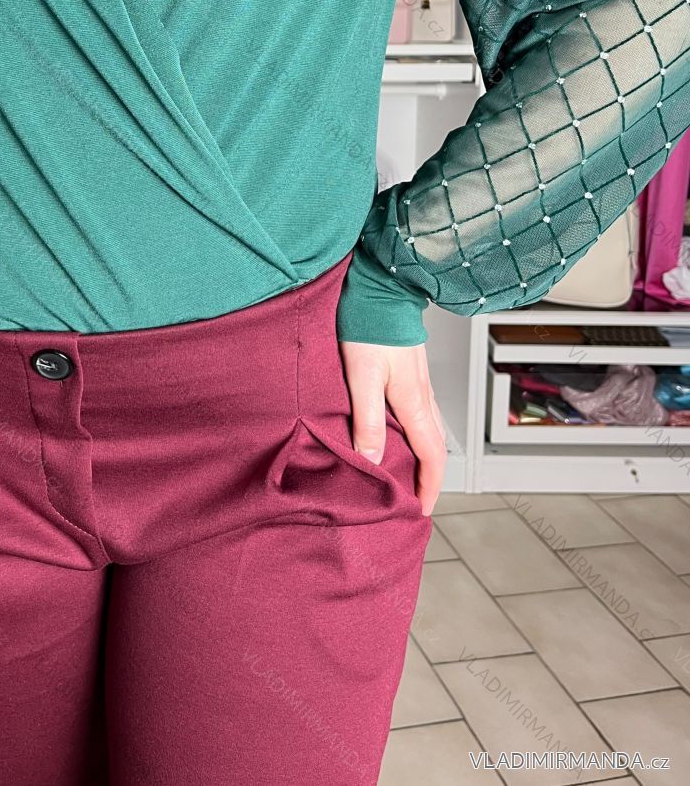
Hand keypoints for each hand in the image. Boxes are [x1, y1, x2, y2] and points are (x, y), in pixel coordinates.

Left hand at [338, 340, 446, 515]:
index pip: (430, 455)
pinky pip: (420, 411)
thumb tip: (371, 459)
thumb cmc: (370, 326)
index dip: (428, 485)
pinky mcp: (410, 370)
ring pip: (429, 428)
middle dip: (429, 476)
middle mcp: (422, 394)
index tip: (422, 509)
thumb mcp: (361, 375)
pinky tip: (397, 430)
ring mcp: (419, 381)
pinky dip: (416, 431)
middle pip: (434, 445)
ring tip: (407, 471)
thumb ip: (367, 418)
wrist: (382, 287)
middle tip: (416, 498)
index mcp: (413, 401)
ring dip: (423, 454)